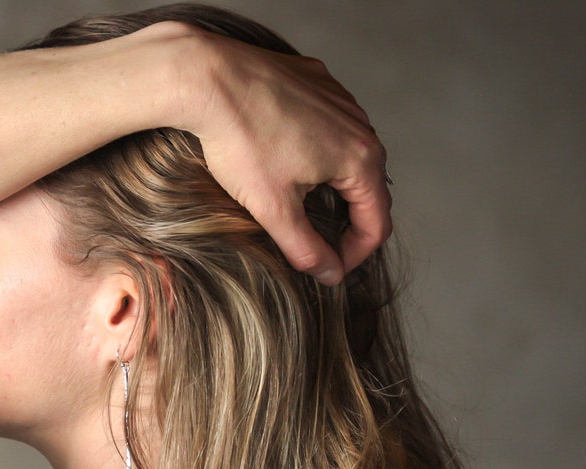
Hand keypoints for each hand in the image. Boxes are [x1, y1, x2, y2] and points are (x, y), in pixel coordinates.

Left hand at [183, 32, 391, 284]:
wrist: (208, 77)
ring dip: (333, 189)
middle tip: (312, 244)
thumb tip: (331, 275)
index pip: (377, 225)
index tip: (325, 267)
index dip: (353, 256)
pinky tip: (287, 161)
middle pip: (369, 192)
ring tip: (299, 205)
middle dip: (345, 225)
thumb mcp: (273, 209)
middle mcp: (361, 126)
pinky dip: (319, 153)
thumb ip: (306, 250)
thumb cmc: (241, 141)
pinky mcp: (320, 84)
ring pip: (351, 158)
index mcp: (360, 159)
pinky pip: (332, 127)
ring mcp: (342, 100)